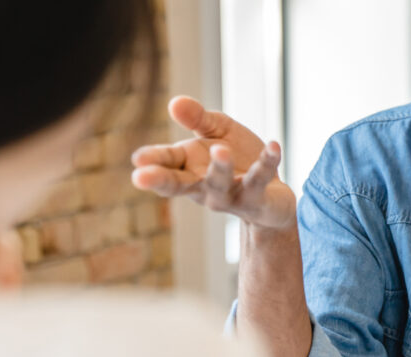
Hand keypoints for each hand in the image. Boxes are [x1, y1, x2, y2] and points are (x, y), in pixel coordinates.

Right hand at [131, 97, 296, 229]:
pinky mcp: (258, 200)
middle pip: (180, 184)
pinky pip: (260, 180)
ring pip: (220, 185)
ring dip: (219, 169)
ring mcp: (231, 196)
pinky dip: (266, 162)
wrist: (273, 197)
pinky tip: (274, 145)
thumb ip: (197, 118)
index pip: (166, 164)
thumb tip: (174, 102)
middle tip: (140, 177)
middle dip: (161, 180)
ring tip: (219, 150)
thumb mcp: (218, 132)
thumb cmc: (239, 161)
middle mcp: (205, 188)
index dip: (151, 163)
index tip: (137, 159)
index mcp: (189, 169)